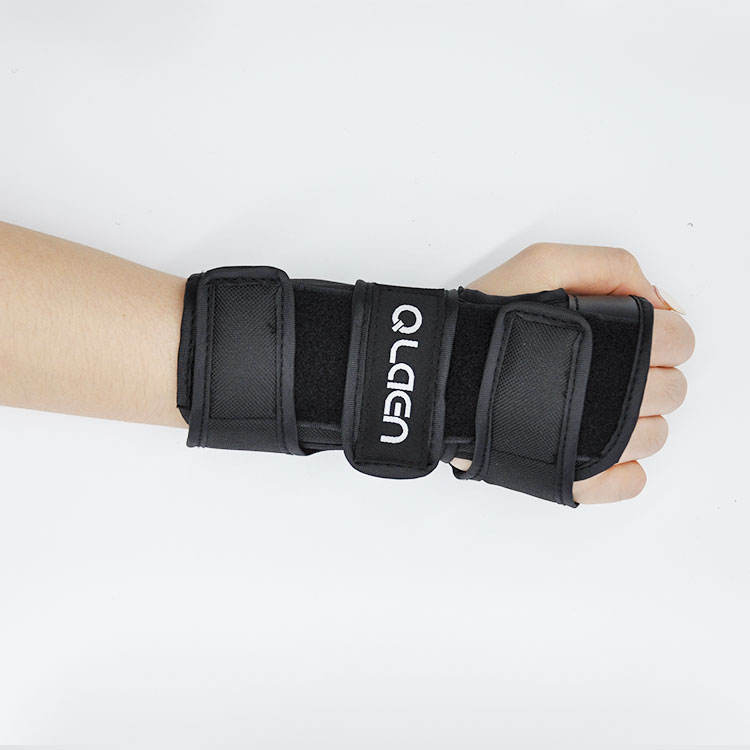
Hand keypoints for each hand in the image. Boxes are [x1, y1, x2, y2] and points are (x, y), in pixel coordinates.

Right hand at [452, 242, 694, 503]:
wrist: (438, 376)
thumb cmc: (485, 322)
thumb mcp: (543, 262)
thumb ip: (609, 266)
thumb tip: (659, 304)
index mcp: (621, 342)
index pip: (681, 341)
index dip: (660, 335)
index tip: (626, 337)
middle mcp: (619, 396)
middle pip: (672, 391)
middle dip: (647, 377)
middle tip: (600, 369)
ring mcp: (599, 443)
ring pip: (655, 438)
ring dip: (634, 421)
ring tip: (587, 405)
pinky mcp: (576, 478)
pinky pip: (629, 483)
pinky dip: (620, 469)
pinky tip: (594, 447)